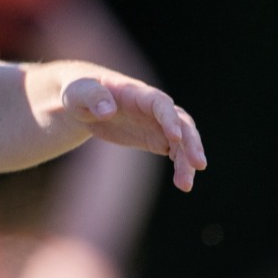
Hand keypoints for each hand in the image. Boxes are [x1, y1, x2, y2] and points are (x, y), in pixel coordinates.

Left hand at [50, 63, 205, 190]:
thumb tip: (107, 110)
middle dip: (191, 142)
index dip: (169, 119)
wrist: (84, 100)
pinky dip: (181, 165)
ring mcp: (157, 123)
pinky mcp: (155, 138)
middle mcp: (153, 108)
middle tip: (198, 165)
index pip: (160, 103)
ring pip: (182, 140)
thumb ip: (92, 97)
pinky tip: (183, 182)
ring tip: (186, 185)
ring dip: (188, 160)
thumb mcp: (78, 92)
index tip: (175, 136)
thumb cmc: (80, 92)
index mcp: (136, 93)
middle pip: (181, 122)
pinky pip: (175, 151)